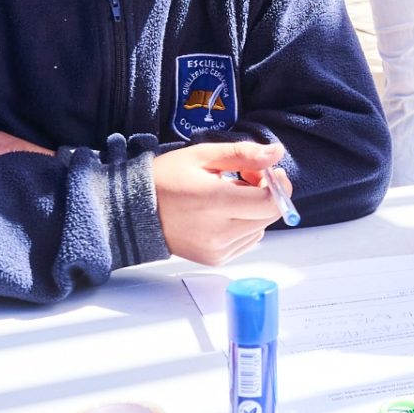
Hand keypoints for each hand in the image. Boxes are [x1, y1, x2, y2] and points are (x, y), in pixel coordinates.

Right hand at [153, 141, 286, 264]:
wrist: (136, 211)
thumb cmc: (167, 179)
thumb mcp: (204, 155)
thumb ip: (244, 153)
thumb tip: (277, 153)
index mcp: (215, 202)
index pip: (269, 202)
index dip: (277, 184)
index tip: (268, 169)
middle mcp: (218, 232)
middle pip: (268, 215)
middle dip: (267, 192)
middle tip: (247, 176)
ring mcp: (216, 250)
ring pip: (260, 228)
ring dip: (255, 209)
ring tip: (230, 194)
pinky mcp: (214, 259)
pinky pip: (247, 241)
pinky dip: (245, 224)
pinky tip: (225, 211)